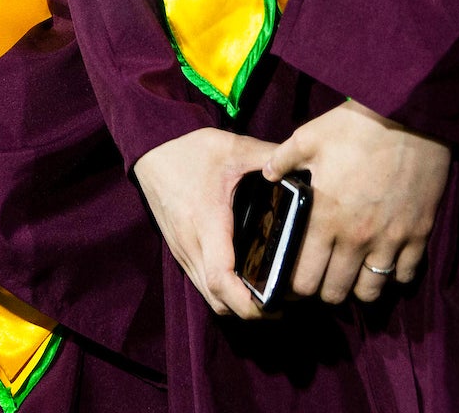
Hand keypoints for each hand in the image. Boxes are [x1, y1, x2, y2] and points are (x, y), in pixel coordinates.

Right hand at [135, 126, 276, 317]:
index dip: (248, 303)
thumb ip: (270, 157)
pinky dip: (225, 292)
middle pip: (218, 300)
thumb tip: (307, 166)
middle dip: (250, 311)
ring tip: (269, 294)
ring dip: (236, 304)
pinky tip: (247, 279)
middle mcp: (192, 245)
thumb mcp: (233, 147)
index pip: (222, 279)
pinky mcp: (181, 251)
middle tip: (283, 303)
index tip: (276, 307)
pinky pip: (203, 284)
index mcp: (207, 222)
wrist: (151, 151)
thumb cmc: (190, 150)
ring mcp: (183, 251)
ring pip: (210, 296)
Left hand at [263, 100, 448, 303]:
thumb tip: (266, 176)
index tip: (294, 279)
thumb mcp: (308, 137)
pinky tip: (385, 261)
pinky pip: (406, 275)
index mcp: (323, 217)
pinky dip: (395, 275)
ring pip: (371, 291)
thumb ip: (282, 161)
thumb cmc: (354, 126)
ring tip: (353, 274)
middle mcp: (355, 237)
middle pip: (334, 292)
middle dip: (324, 291)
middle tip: (322, 278)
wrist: (408, 115)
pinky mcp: (418, 234)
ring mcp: (390, 239)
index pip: (303, 277)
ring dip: (359, 288)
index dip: (295, 285)